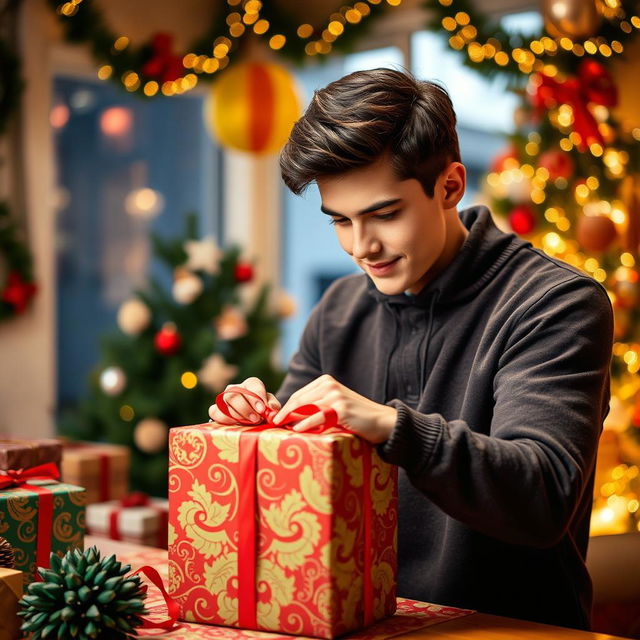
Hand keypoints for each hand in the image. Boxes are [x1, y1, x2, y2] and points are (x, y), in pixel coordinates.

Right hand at [208, 377, 280, 424]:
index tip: (262, 409)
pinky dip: (224, 419)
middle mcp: (235, 388)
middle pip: (236, 392)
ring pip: (226, 401)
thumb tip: (271, 409)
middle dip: (246, 407)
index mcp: (251, 384)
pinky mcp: (216, 409)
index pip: (253, 384)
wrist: (253, 422)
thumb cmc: (263, 413)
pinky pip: (215, 411)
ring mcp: (224, 398)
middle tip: (256, 419)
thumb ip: (273, 407)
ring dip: (237, 414)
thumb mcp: (271, 408)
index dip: (257, 396)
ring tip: (248, 423)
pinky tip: (235, 424)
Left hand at [272, 374, 396, 443]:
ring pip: (305, 407)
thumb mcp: (335, 406)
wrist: (383, 421)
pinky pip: (317, 416)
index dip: (285, 406)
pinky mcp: (341, 408)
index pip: (299, 395)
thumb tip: (292, 418)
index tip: (275, 418)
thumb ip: (317, 406)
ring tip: (281, 428)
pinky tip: (297, 429)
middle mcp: (329, 385)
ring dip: (290, 418)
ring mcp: (335, 396)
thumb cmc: (357, 417)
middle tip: (273, 423)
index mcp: (326, 381)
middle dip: (284, 412)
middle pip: (298, 400)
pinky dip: (305, 423)